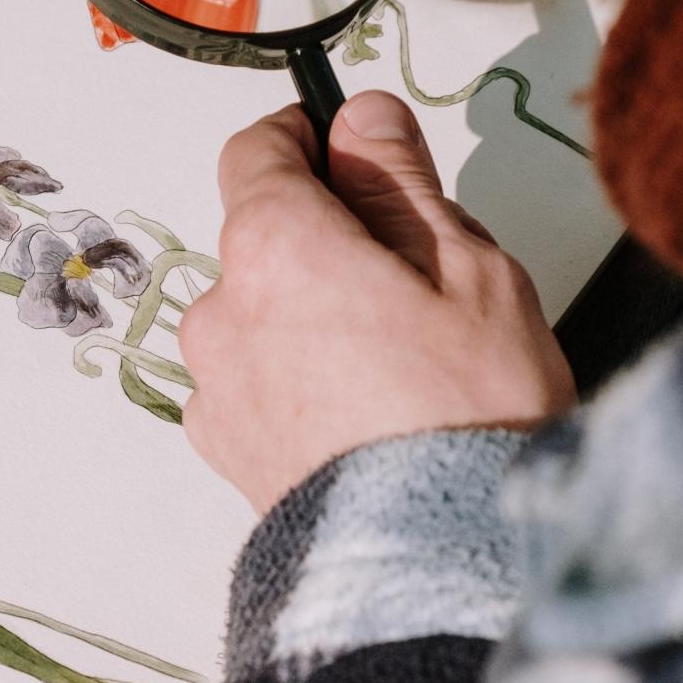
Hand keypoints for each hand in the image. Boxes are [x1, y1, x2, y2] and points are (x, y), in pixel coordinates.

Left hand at [178, 93, 574, 513]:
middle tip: (418, 282)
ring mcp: (216, 388)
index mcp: (273, 247)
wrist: (439, 564)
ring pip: (262, 316)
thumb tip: (362, 118)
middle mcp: (221, 312)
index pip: (255, 151)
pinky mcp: (227, 452)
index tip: (352, 147)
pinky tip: (370, 415)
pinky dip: (301, 382)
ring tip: (402, 366)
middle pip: (263, 239)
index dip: (307, 138)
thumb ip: (398, 179)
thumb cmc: (466, 415)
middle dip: (328, 241)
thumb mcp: (466, 266)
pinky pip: (259, 383)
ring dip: (313, 317)